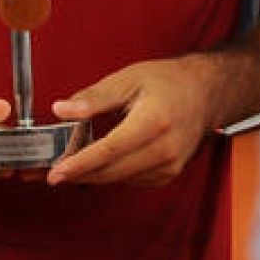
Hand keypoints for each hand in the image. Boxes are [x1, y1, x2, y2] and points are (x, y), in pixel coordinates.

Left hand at [47, 56, 219, 186]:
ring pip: (119, 178)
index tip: (56, 173)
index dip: (80, 164)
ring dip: (94, 173)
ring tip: (77, 159)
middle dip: (79, 173)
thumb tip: (62, 110)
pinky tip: (106, 158)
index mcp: (154, 120)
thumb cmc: (169, 81)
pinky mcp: (168, 174)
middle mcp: (165, 147)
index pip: (110, 150)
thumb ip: (94, 98)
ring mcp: (170, 164)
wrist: (205, 92)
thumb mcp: (129, 79)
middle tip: (54, 169)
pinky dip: (114, 172)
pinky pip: (131, 180)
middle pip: (112, 170)